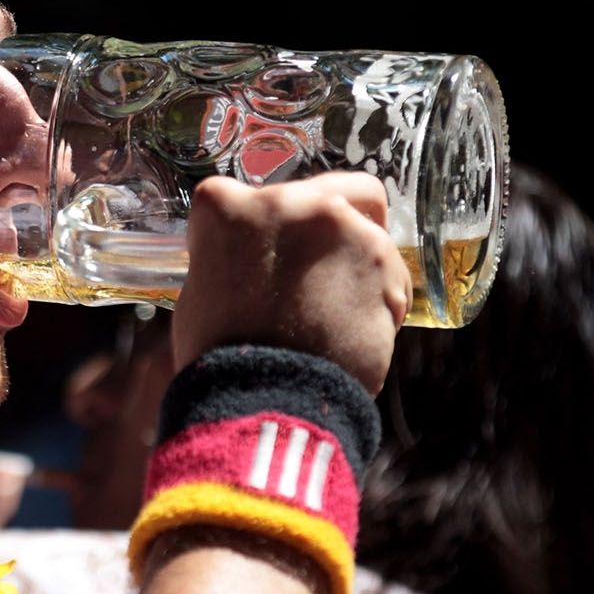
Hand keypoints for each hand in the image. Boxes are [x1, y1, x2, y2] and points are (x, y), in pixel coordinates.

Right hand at [171, 173, 407, 393]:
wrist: (267, 400)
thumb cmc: (221, 358)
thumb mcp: (202, 294)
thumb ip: (231, 261)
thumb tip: (253, 266)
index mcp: (226, 207)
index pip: (250, 199)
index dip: (263, 229)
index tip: (264, 255)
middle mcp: (286, 202)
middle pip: (334, 193)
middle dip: (336, 224)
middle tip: (325, 264)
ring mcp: (340, 227)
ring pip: (371, 234)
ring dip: (361, 267)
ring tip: (340, 317)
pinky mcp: (381, 263)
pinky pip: (392, 275)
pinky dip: (382, 299)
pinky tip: (358, 331)